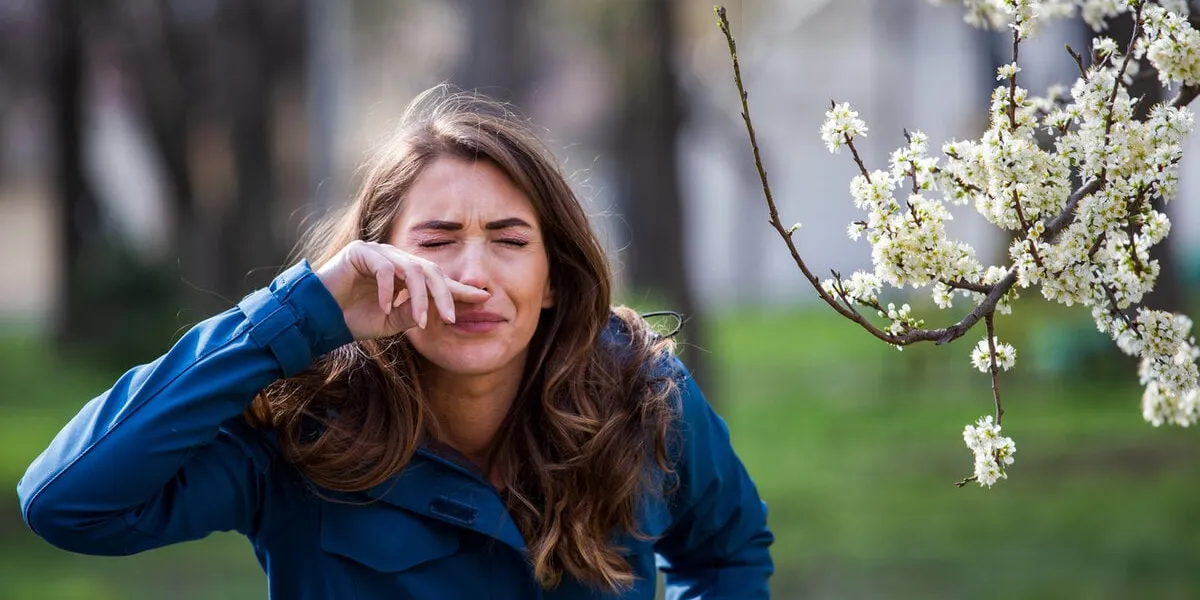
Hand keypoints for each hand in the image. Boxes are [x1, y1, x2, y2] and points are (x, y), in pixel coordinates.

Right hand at [315, 240, 489, 340]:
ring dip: (418, 298)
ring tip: (419, 321)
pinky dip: (389, 290)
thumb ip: (416, 313)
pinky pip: (385, 269)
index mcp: (406, 275)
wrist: (319, 318)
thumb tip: (441, 311)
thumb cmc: (354, 319)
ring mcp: (380, 253)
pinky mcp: (362, 251)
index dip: (460, 289)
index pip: (438, 279)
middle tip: (452, 318)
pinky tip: (385, 308)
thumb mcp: (393, 322)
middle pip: (431, 272)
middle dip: (444, 295)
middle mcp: (397, 260)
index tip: (484, 298)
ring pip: (412, 270)